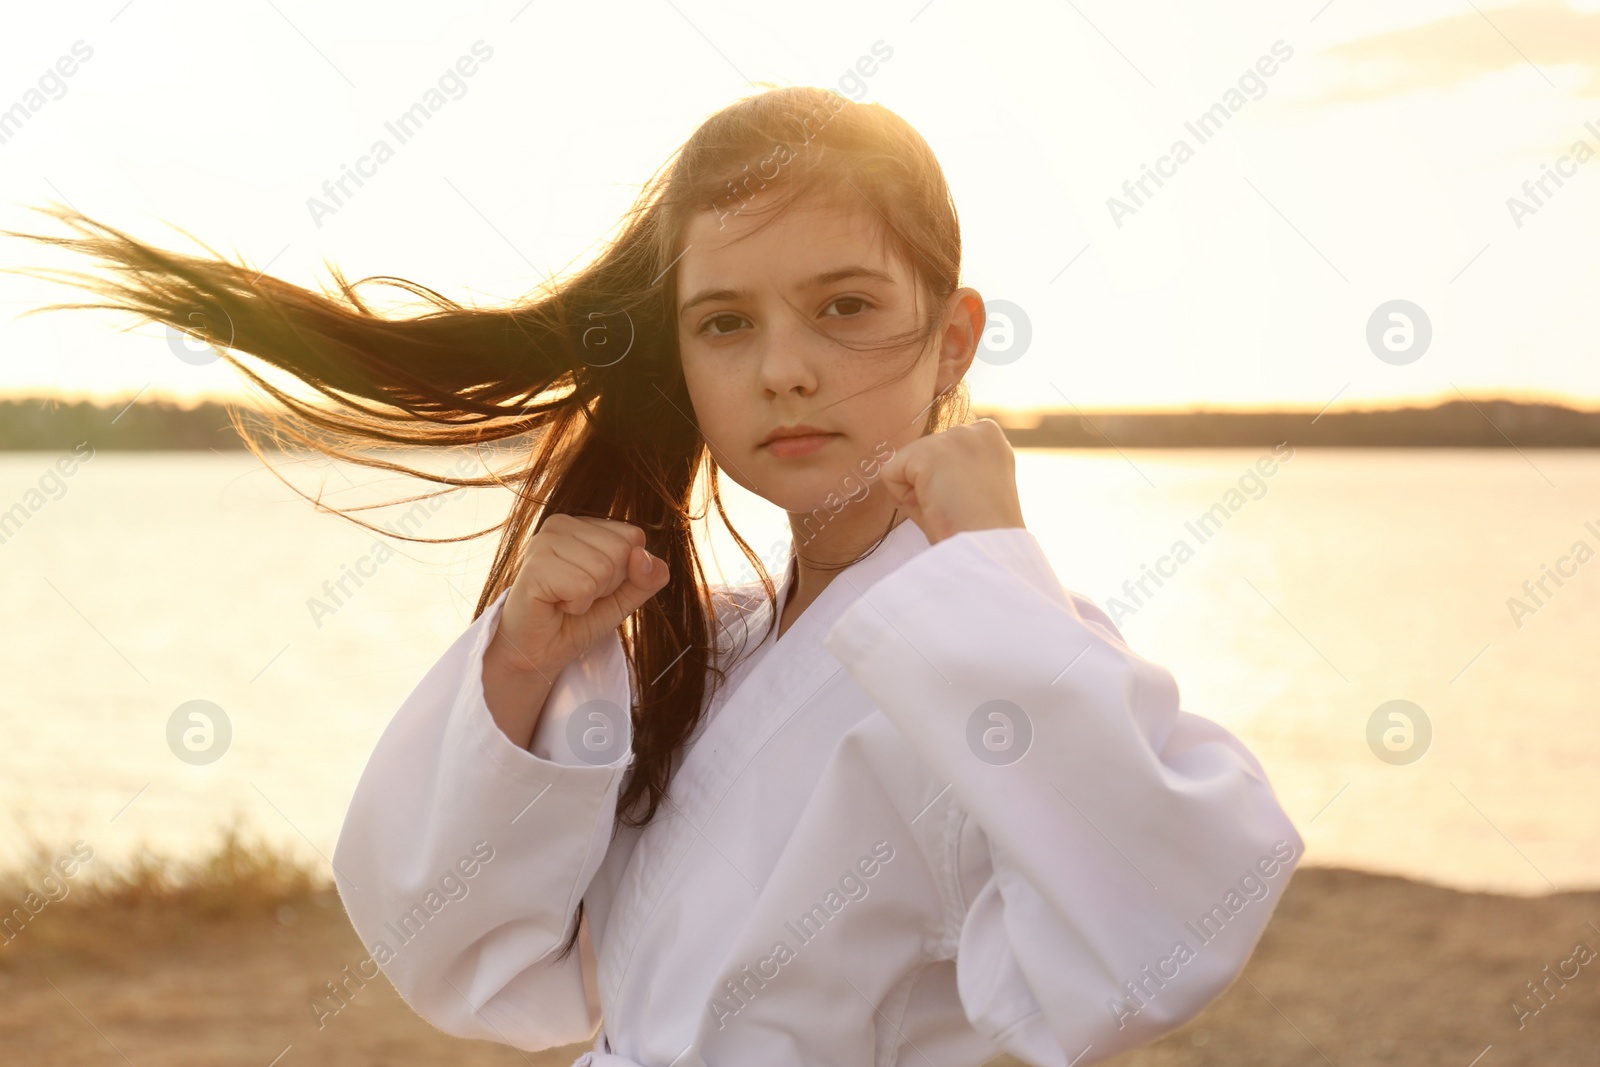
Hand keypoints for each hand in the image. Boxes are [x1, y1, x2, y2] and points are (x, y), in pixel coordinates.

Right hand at [488, 514, 669, 676]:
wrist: (539, 653)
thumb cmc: (576, 620)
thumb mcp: (624, 597)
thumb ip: (647, 576)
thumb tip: (644, 556)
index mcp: (582, 524)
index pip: (634, 537)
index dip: (624, 573)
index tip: (594, 587)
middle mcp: (560, 524)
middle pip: (622, 551)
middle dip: (608, 586)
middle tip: (578, 597)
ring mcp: (543, 542)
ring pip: (604, 568)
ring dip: (591, 597)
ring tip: (565, 601)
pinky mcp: (534, 567)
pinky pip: (584, 586)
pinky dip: (577, 606)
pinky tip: (555, 606)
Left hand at [878, 418, 1025, 544]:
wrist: (989, 549)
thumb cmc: (978, 532)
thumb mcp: (967, 490)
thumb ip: (939, 471)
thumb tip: (887, 459)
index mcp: (991, 439)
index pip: (944, 454)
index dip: (945, 484)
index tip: (968, 503)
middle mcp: (976, 430)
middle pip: (923, 455)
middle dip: (930, 485)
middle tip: (956, 509)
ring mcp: (953, 437)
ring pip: (907, 464)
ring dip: (918, 492)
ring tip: (947, 509)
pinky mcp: (928, 452)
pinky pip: (891, 473)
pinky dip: (903, 498)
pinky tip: (933, 507)